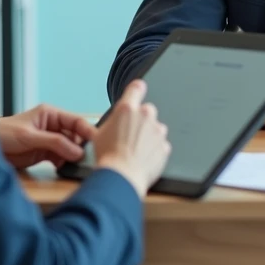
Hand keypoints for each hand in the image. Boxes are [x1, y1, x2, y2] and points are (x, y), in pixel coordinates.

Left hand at [0, 104, 96, 168]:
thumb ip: (54, 142)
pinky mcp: (44, 153)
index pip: (76, 121)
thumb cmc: (3, 133)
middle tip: (90, 159)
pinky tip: (65, 169)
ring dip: (74, 157)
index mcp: (51, 114)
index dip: (88, 131)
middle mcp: (53, 126)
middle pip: (75, 136)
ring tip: (79, 166)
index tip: (98, 143)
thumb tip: (77, 151)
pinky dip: (65, 164)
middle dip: (82, 147)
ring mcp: (49, 140)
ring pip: (69, 148)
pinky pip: (61, 158)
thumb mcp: (30, 136)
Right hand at [92, 80, 171, 197]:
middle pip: (147, 110)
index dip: (137, 90)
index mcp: (127, 109)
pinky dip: (154, 150)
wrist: (121, 178)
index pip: (137, 87)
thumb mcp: (99, 134)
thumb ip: (111, 122)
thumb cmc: (108, 157)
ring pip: (155, 128)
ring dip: (148, 135)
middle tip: (130, 135)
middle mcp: (145, 116)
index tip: (137, 92)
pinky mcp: (164, 146)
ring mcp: (157, 131)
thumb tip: (113, 124)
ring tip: (135, 150)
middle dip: (141, 120)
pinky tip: (142, 158)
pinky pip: (160, 144)